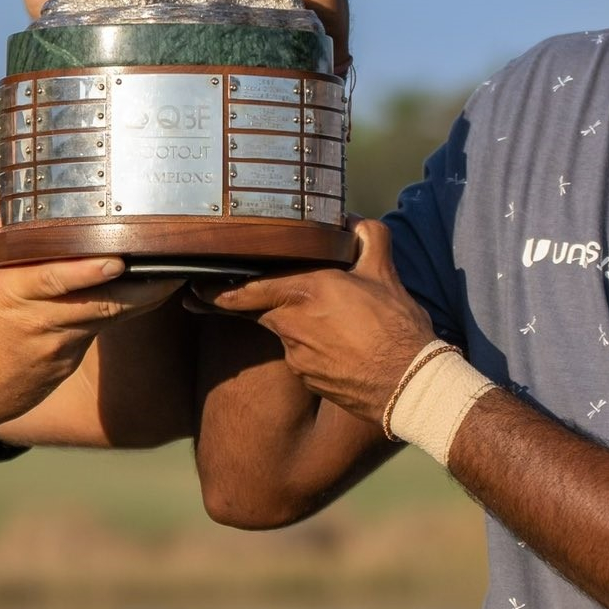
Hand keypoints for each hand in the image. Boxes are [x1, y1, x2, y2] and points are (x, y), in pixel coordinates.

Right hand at [0, 191, 183, 440]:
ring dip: (141, 300)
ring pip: (108, 319)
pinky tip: (136, 298)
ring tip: (171, 275)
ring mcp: (58, 349)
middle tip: (175, 266)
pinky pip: (95, 334)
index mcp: (9, 295)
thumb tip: (0, 190)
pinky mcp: (65, 365)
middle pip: (102, 304)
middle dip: (143, 287)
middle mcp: (40, 323)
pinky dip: (113, 315)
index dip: (89, 271)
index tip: (118, 259)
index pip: (54, 280)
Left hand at [200, 220, 433, 428]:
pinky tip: (342, 350)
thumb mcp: (385, 273)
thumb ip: (366, 238)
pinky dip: (315, 351)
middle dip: (263, 304)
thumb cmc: (397, 328)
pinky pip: (302, 358)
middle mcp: (292, 324)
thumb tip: (352, 221)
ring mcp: (297, 356)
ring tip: (336, 326)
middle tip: (268, 298)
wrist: (410, 386)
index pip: (246, 288)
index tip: (197, 288)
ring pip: (286, 334)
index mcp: (306, 290)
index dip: (217, 290)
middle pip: (263, 310)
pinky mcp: (308, 380)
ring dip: (300, 327)